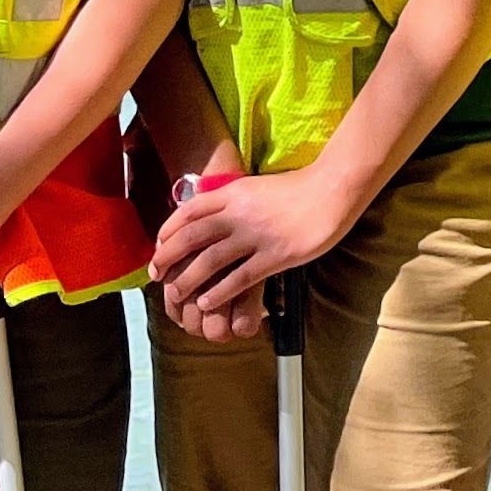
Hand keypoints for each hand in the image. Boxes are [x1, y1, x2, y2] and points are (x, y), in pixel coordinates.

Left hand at [152, 167, 350, 330]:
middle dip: (168, 259)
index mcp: (233, 192)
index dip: (168, 232)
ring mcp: (256, 235)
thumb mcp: (257, 187)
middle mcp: (239, 212)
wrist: (332, 189)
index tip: (158, 248)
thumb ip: (235, 200)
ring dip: (188, 281)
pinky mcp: (275, 255)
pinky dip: (219, 293)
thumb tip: (212, 215)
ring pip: (210, 261)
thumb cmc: (299, 188)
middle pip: (191, 237)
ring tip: (177, 295)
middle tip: (158, 276)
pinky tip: (207, 303)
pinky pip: (239, 278)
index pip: (188, 212)